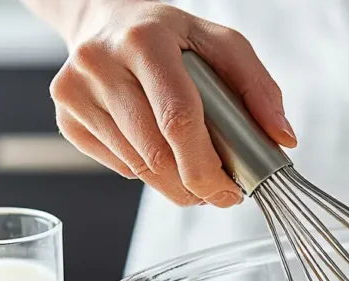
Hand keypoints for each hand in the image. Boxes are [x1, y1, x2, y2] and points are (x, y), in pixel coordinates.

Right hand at [50, 0, 295, 206]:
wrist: (107, 20)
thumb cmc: (173, 37)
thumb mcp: (221, 44)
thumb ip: (258, 88)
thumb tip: (282, 138)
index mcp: (145, 41)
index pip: (178, 119)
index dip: (207, 166)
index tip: (232, 190)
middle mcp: (101, 63)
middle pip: (156, 154)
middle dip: (196, 185)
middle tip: (221, 192)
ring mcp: (75, 92)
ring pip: (138, 168)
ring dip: (176, 185)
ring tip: (196, 172)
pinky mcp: (66, 118)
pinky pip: (121, 168)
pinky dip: (149, 173)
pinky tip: (161, 152)